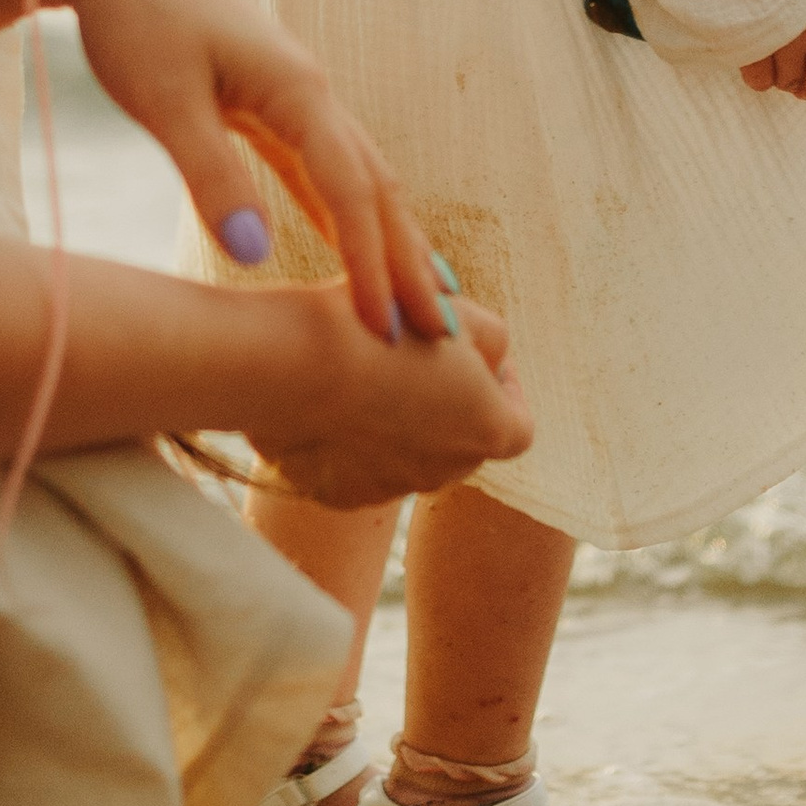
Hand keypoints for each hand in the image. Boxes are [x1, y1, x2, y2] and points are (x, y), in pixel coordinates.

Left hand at [43, 0, 450, 342]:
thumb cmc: (133, 10)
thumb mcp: (163, 97)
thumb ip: (211, 174)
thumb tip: (257, 255)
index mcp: (298, 89)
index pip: (353, 193)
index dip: (373, 266)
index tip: (389, 333)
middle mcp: (312, 92)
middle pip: (379, 189)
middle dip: (412, 264)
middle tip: (447, 339)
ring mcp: (294, 97)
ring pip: (360, 180)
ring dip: (392, 242)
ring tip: (424, 302)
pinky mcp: (267, 102)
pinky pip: (324, 170)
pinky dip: (349, 215)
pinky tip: (360, 250)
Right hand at [248, 282, 532, 509]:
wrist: (288, 364)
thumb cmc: (380, 325)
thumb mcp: (453, 311)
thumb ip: (490, 338)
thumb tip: (489, 360)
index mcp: (487, 430)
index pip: (517, 422)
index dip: (504, 386)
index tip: (474, 355)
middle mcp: (445, 473)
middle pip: (458, 440)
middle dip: (445, 402)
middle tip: (412, 355)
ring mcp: (390, 490)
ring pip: (406, 455)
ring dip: (395, 420)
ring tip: (361, 369)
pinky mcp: (337, 494)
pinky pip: (355, 468)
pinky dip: (349, 441)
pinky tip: (325, 398)